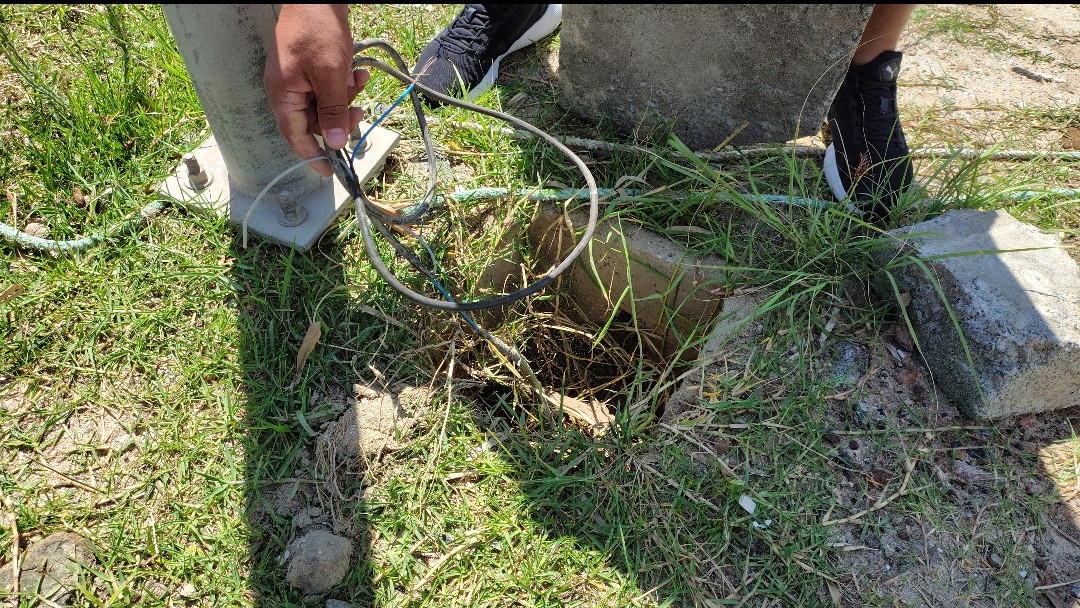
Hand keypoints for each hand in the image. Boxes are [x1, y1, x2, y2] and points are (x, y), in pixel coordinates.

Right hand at [264, 4, 369, 176]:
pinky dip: (344, 83)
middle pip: (315, 121)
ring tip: (359, 80)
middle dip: (340, 117)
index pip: (295, 137)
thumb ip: (332, 110)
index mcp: (283, 95)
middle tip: (361, 110)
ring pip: (326, 104)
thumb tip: (334, 143)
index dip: (313, 156)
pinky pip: (328, 86)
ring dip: (346, 97)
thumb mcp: (330, 75)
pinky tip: (357, 72)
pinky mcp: (310, 68)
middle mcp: (286, 90)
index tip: (331, 172)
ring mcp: (297, 79)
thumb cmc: (318, 30)